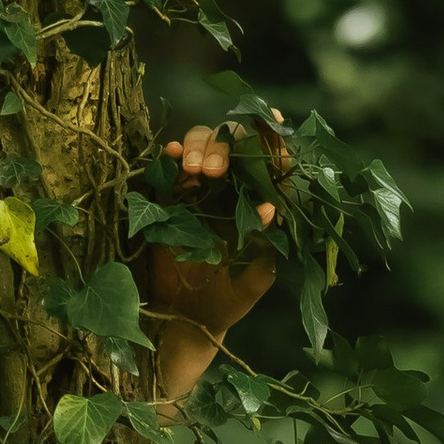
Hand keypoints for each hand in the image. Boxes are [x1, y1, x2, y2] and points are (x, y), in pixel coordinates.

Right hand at [146, 121, 283, 394]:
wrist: (185, 322)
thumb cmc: (225, 304)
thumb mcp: (251, 283)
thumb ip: (263, 250)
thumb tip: (271, 211)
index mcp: (256, 204)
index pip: (270, 163)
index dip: (273, 139)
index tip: (274, 121)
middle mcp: (230, 190)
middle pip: (231, 144)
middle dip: (224, 147)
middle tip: (213, 170)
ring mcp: (197, 190)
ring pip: (200, 145)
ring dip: (198, 146)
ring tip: (194, 169)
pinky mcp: (168, 197)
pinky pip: (169, 167)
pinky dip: (171, 155)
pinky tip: (173, 156)